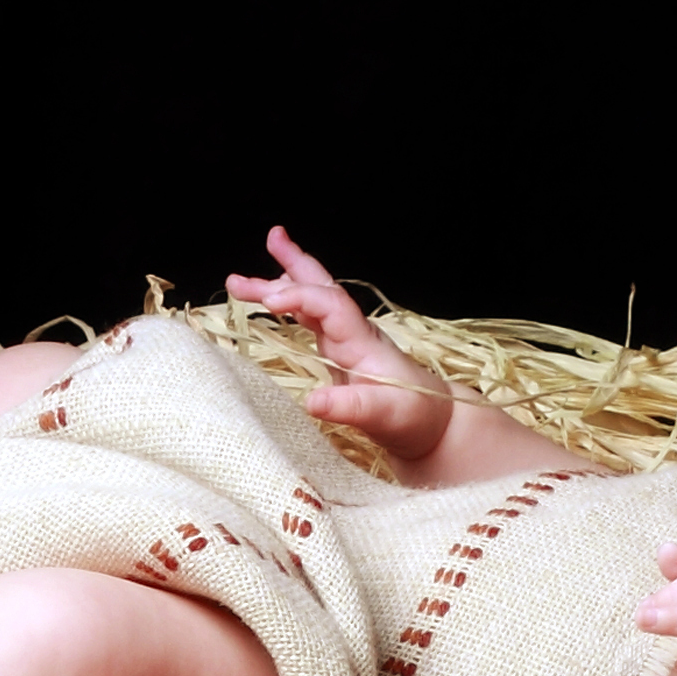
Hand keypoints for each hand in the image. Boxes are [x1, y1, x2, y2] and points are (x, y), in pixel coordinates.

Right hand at [225, 224, 455, 471]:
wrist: (435, 424)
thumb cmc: (415, 417)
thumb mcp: (384, 415)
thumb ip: (350, 407)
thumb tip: (311, 401)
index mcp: (361, 342)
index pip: (328, 304)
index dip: (299, 297)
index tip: (268, 300)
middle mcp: (352, 333)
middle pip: (320, 288)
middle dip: (290, 267)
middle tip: (261, 251)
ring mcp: (347, 341)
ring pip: (312, 301)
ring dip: (280, 286)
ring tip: (241, 282)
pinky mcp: (341, 354)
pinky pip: (311, 320)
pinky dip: (290, 306)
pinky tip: (273, 304)